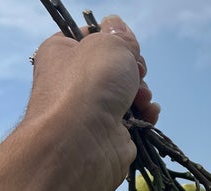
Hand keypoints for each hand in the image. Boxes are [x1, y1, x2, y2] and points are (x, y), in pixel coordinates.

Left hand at [26, 15, 159, 189]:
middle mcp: (72, 81)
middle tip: (136, 74)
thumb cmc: (90, 84)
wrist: (82, 143)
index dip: (111, 38)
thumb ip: (119, 34)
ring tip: (142, 99)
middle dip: (134, 70)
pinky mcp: (108, 131)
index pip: (87, 37)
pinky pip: (134, 117)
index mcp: (61, 53)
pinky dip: (145, 114)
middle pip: (114, 66)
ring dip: (143, 93)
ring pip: (127, 91)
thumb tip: (117, 27)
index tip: (123, 45)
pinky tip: (148, 115)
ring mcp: (90, 108)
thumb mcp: (109, 44)